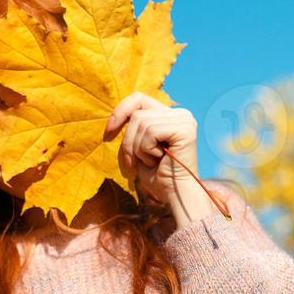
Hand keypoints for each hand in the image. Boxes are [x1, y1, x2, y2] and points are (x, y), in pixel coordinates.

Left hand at [105, 92, 217, 226]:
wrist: (174, 195)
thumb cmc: (156, 176)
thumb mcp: (138, 147)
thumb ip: (133, 128)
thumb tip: (113, 117)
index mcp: (170, 115)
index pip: (138, 98)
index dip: (119, 112)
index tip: (108, 132)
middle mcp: (180, 114)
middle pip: (137, 113)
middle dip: (128, 141)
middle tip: (132, 162)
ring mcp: (184, 120)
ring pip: (141, 123)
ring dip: (138, 149)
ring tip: (151, 162)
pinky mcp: (185, 129)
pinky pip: (151, 132)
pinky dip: (147, 150)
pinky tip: (158, 160)